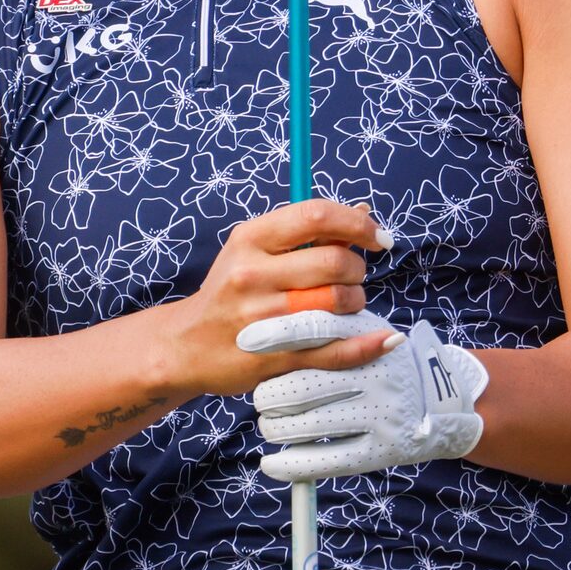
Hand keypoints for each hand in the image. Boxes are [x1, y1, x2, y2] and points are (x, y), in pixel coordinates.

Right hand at [157, 201, 397, 398]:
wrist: (185, 345)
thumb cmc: (230, 291)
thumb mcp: (254, 250)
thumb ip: (306, 233)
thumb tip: (364, 211)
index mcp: (250, 239)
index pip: (316, 216)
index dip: (357, 223)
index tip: (376, 236)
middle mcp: (253, 275)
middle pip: (334, 263)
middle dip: (357, 269)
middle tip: (350, 277)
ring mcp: (263, 319)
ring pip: (338, 303)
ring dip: (356, 303)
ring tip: (344, 305)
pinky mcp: (273, 357)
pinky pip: (335, 350)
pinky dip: (367, 345)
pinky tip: (385, 338)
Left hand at [236, 312, 488, 481]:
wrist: (443, 398)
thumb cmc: (385, 360)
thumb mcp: (365, 329)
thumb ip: (324, 327)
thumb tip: (261, 327)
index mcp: (367, 338)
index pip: (313, 331)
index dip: (275, 335)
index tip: (243, 341)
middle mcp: (374, 375)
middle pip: (301, 385)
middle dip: (269, 393)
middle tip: (261, 396)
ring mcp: (380, 413)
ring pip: (308, 424)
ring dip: (276, 426)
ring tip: (270, 423)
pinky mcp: (382, 449)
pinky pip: (328, 460)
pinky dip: (292, 464)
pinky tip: (271, 463)